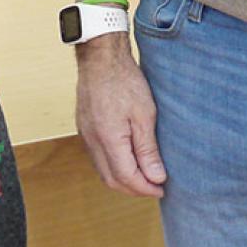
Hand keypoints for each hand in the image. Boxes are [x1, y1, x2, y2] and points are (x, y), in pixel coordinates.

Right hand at [74, 32, 166, 196]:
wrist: (101, 56)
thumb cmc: (124, 80)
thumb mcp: (145, 115)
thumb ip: (148, 150)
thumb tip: (156, 177)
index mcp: (108, 139)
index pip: (127, 178)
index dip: (146, 188)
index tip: (162, 188)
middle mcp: (92, 141)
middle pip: (111, 180)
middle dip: (134, 189)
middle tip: (155, 186)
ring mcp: (85, 134)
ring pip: (102, 170)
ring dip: (123, 179)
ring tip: (144, 175)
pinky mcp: (83, 127)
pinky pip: (97, 157)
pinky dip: (113, 166)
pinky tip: (127, 159)